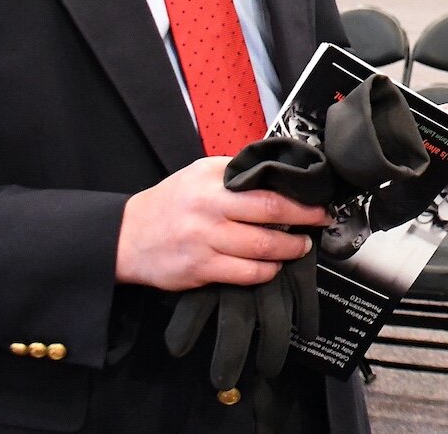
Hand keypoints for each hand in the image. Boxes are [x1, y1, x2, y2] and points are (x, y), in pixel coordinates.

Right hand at [115, 157, 331, 291]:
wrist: (127, 237)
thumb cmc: (171, 204)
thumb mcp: (199, 174)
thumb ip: (235, 173)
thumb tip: (279, 175)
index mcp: (211, 179)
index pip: (265, 182)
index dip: (297, 192)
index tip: (317, 196)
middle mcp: (209, 206)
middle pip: (271, 212)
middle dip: (304, 218)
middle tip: (320, 220)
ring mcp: (205, 239)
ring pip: (263, 247)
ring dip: (290, 249)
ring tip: (300, 246)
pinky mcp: (201, 268)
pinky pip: (247, 273)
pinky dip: (267, 270)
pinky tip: (273, 266)